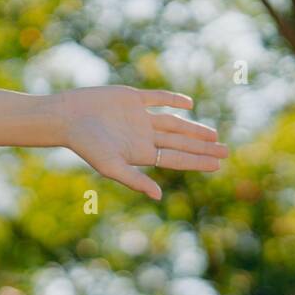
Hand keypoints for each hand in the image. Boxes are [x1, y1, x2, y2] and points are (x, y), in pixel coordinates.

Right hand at [57, 85, 227, 200]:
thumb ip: (135, 180)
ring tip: (213, 135)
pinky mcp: (132, 99)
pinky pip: (157, 99)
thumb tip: (159, 196)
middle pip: (180, 142)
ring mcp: (139, 117)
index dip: (198, 161)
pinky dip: (173, 100)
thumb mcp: (111, 166)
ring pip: (174, 123)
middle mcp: (143, 137)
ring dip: (193, 128)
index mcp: (140, 154)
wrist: (67, 117)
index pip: (176, 158)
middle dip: (202, 147)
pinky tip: (189, 105)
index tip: (218, 164)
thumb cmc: (86, 145)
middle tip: (226, 150)